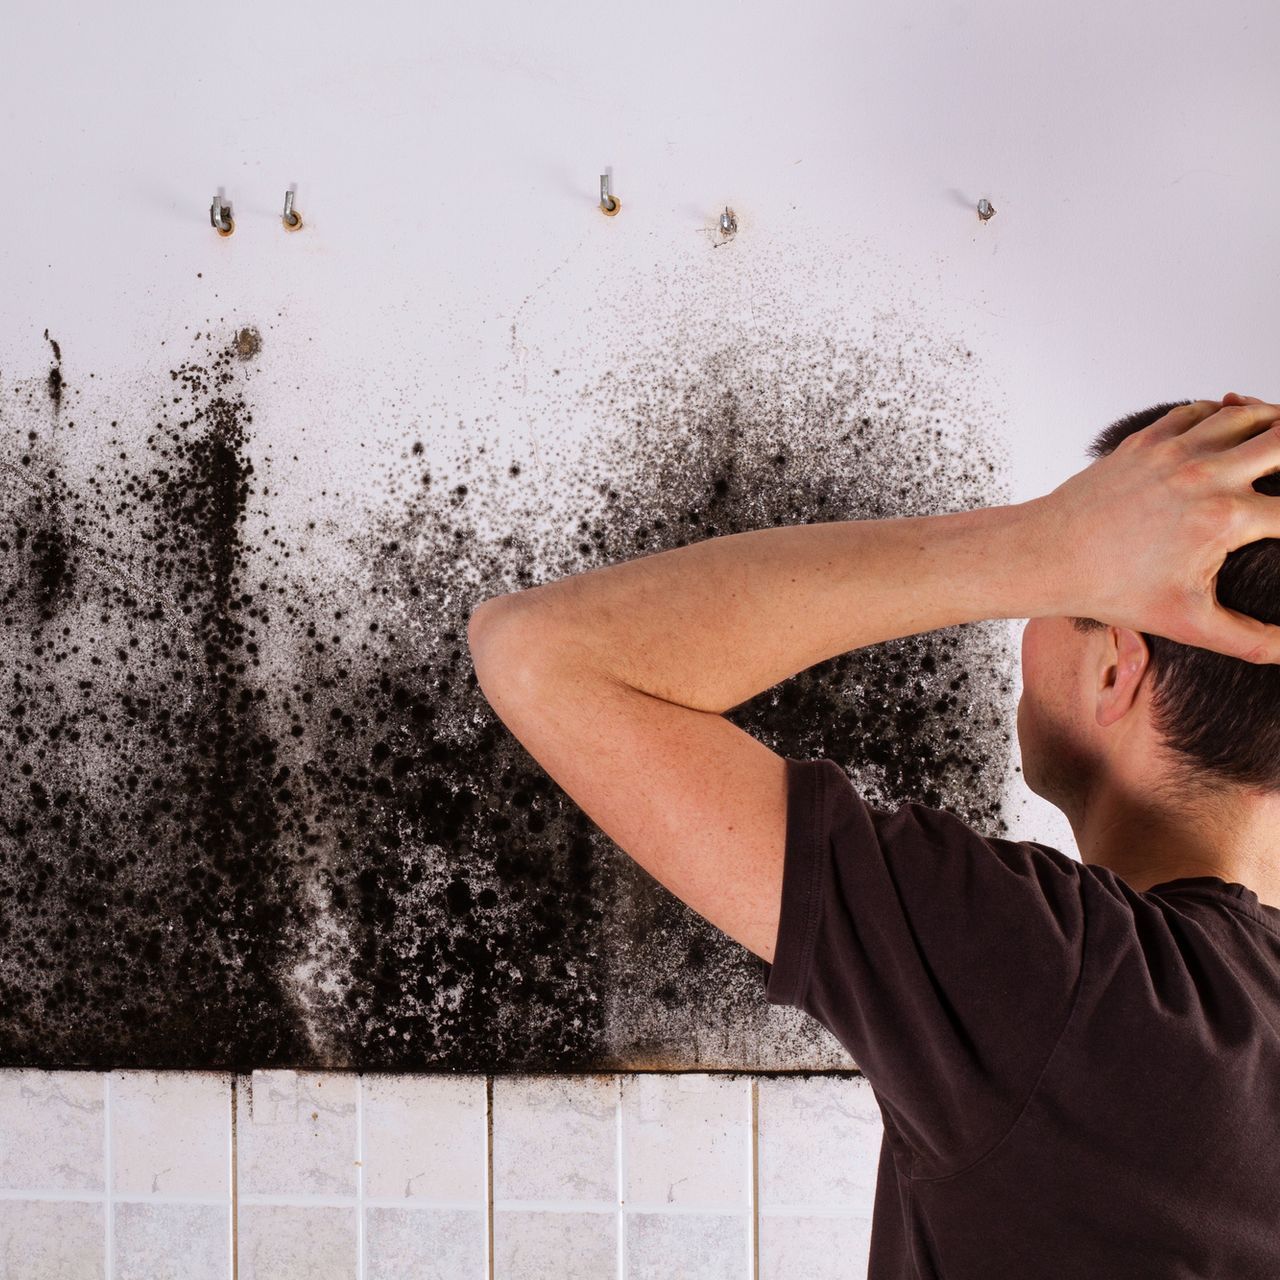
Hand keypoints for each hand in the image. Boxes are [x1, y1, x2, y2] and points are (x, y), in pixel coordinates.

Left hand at [1036, 396, 1279, 662]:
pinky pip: (1197, 412)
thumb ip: (1248, 640)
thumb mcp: (1187, 623)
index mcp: (1225, 517)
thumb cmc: (1111, 590)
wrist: (1047, 557)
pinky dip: (1221, 414)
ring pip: (1243, 415)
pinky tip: (1230, 427)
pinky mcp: (1145, 441)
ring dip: (1270, 422)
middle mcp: (1205, 474)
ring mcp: (1173, 452)